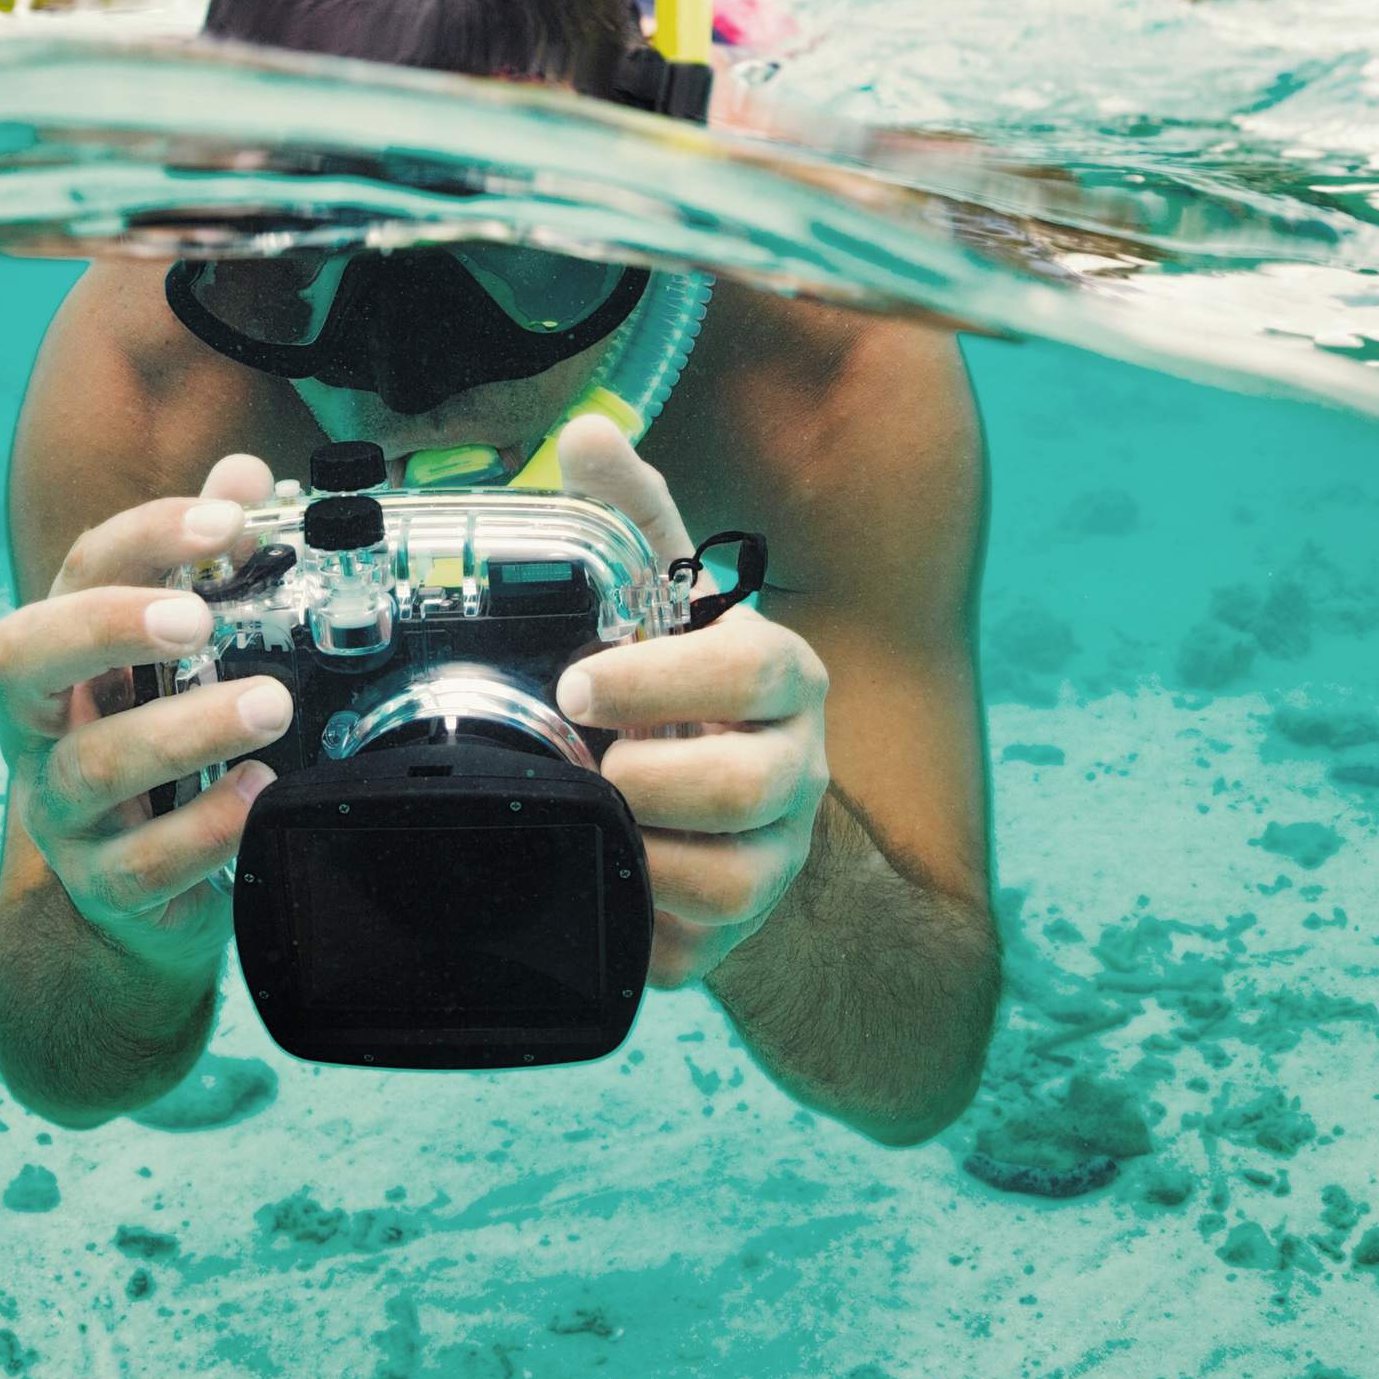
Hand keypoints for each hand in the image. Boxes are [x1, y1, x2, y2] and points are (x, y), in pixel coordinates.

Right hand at [0, 453, 294, 978]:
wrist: (144, 891)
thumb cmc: (161, 744)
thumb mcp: (178, 655)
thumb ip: (208, 561)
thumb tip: (243, 474)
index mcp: (63, 651)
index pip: (80, 570)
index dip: (146, 536)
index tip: (226, 519)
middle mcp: (42, 725)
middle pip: (24, 657)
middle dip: (108, 625)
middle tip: (198, 618)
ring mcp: (61, 809)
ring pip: (95, 765)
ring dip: (188, 729)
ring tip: (270, 706)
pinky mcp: (102, 884)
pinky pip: (141, 864)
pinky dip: (205, 828)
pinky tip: (260, 795)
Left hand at [547, 416, 829, 986]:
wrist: (719, 816)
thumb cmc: (679, 694)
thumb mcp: (662, 604)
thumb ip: (633, 520)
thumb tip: (587, 432)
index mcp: (784, 678)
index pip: (752, 670)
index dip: (660, 681)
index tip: (578, 687)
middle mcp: (800, 768)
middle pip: (741, 787)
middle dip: (645, 780)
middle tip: (586, 764)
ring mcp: (780, 856)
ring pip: (725, 881)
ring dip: (641, 853)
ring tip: (598, 821)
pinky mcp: (745, 929)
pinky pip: (694, 946)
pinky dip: (641, 923)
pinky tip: (610, 883)